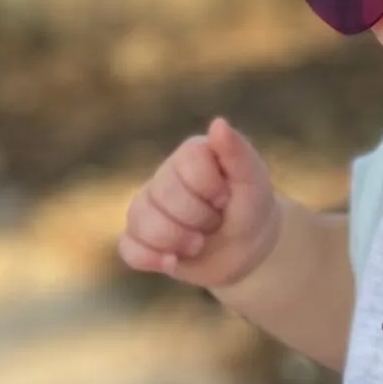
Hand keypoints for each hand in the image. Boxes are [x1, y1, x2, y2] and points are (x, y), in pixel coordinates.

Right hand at [119, 116, 280, 289]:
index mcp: (192, 154)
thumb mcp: (254, 181)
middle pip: (163, 194)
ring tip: (198, 243)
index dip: (210, 189)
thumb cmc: (251, 208)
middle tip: (215, 222)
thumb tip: (218, 123)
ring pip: (141, 221)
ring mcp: (149, 205)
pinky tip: (173, 261)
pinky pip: (128, 246)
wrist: (246, 250)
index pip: (187, 165)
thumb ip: (238, 152)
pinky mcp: (140, 237)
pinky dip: (151, 258)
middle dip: (198, 219)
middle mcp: (165, 175)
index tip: (227, 198)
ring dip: (176, 241)